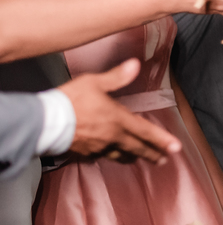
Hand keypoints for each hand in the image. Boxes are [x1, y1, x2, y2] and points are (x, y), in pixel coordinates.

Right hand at [59, 59, 182, 162]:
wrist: (44, 123)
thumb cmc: (70, 100)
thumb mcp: (94, 83)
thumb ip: (117, 76)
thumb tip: (135, 64)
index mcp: (118, 120)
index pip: (146, 132)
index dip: (162, 140)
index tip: (176, 148)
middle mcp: (112, 137)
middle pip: (137, 148)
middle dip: (152, 154)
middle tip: (163, 160)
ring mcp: (98, 147)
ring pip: (121, 155)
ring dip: (133, 157)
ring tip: (139, 159)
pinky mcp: (85, 153)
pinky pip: (102, 156)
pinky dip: (110, 155)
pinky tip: (111, 155)